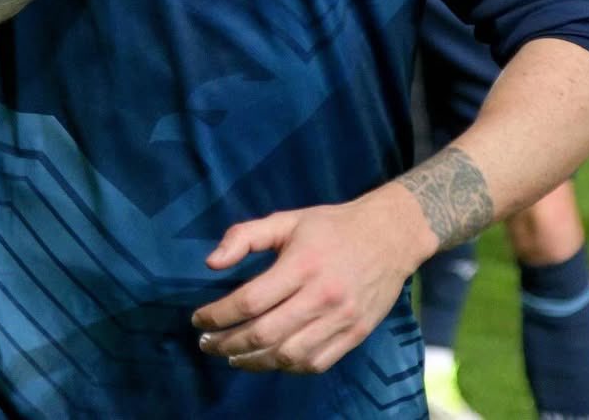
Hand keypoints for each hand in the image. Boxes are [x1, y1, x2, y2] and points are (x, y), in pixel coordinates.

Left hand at [191, 187, 428, 374]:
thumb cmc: (331, 226)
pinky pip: (314, 364)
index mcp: (302, 264)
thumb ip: (245, 236)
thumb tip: (211, 263)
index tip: (198, 319)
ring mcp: (341, 320)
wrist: (390, 236)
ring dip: (252, 362)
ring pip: (288, 356)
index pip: (250, 300)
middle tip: (206, 343)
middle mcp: (321, 296)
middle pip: (265, 334)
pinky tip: (269, 360)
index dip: (219, 315)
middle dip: (227, 343)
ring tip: (231, 356)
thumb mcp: (287, 220)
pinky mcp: (354, 335)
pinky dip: (286, 368)